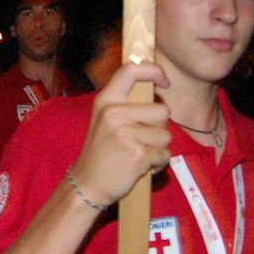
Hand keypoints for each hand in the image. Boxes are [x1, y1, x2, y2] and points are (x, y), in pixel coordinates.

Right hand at [68, 62, 172, 206]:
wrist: (87, 184)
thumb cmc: (101, 152)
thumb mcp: (104, 119)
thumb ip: (125, 103)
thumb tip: (156, 86)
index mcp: (106, 100)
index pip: (132, 69)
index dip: (154, 70)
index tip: (165, 82)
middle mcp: (115, 113)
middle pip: (162, 110)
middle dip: (159, 128)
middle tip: (141, 140)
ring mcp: (126, 134)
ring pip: (166, 135)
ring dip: (159, 148)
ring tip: (140, 154)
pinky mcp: (138, 155)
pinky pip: (165, 154)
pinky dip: (158, 163)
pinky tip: (142, 167)